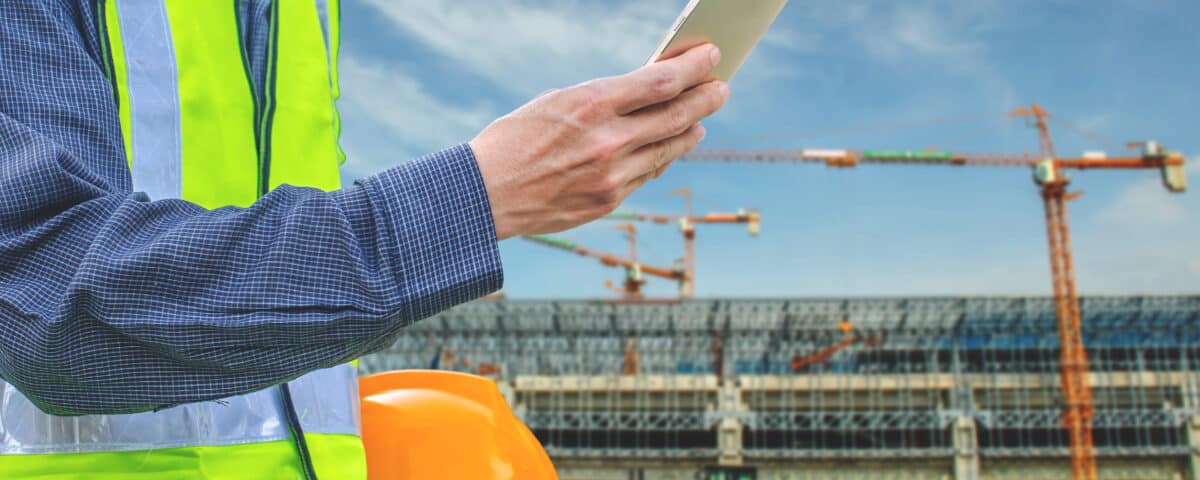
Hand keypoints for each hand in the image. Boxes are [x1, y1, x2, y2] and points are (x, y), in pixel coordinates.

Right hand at [469, 44, 728, 239]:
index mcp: (590, 104)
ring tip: (703, 117)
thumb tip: (647, 90)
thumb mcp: (555, 102)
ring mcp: (611, 175)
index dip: (693, 68)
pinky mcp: (608, 201)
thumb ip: (603, 98)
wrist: (484, 196)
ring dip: (692, 129)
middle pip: (677, 115)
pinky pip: (648, 174)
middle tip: (722, 87)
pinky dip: (664, 156)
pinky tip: (671, 146)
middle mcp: (607, 140)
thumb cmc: (514, 139)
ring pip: (669, 148)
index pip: (661, 81)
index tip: (712, 56)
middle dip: (706, 97)